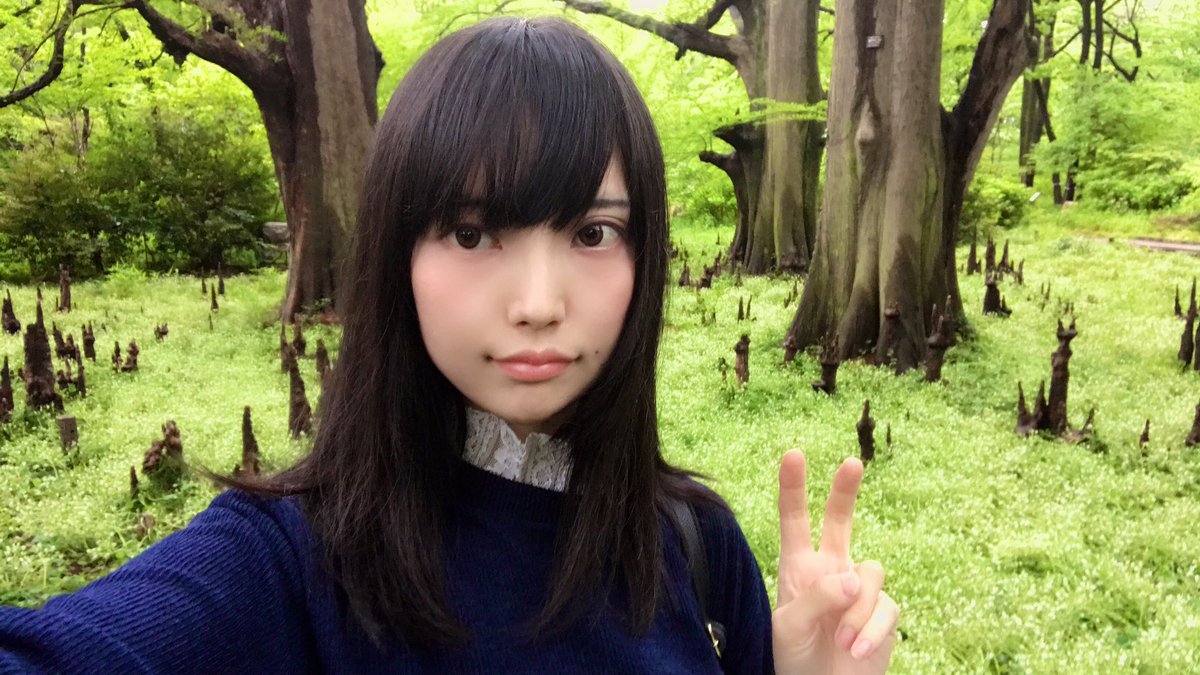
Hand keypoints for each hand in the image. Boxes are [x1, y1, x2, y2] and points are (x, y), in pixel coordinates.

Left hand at [772, 450, 897, 674]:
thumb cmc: (796, 659)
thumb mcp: (790, 627)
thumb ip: (815, 598)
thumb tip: (851, 580)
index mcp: (798, 567)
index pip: (795, 521)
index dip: (793, 488)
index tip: (792, 454)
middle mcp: (830, 570)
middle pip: (840, 521)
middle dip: (844, 491)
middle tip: (849, 463)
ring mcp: (859, 589)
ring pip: (869, 574)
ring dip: (855, 611)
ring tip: (840, 642)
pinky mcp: (882, 612)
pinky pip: (884, 608)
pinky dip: (869, 631)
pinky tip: (856, 650)